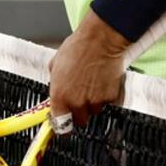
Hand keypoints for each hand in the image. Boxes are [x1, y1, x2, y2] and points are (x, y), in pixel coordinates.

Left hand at [47, 10, 130, 129]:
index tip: (63, 123)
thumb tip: (56, 90)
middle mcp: (77, 102)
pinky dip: (103, 95)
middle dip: (78, 112)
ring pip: (93, 111)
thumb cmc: (77, 48)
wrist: (99, 41)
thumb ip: (55, 83)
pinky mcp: (110, 97)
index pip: (60, 124)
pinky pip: (106, 102)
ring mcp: (95, 101)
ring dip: (91, 102)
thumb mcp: (55, 65)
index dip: (61, 124)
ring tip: (90, 84)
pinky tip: (100, 80)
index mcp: (60, 95)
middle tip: (79, 98)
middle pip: (79, 121)